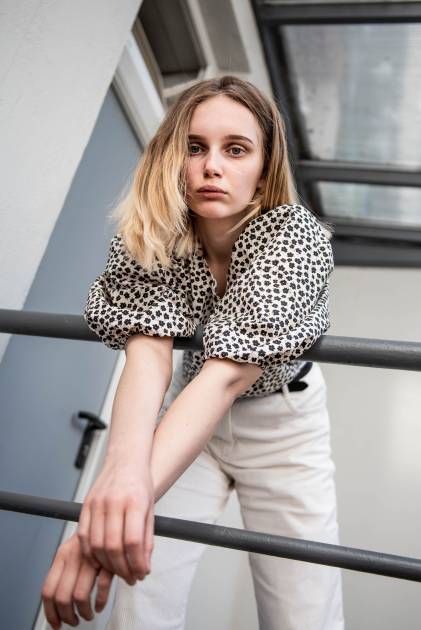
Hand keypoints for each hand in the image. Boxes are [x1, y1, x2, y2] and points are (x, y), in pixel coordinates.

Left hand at [41, 532, 113, 628]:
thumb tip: (53, 602)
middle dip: (67, 616)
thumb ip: (62, 572)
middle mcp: (74, 557)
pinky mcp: (108, 560)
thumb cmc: (90, 539)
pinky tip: (100, 605)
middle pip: (63, 597)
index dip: (50, 612)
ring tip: (88, 614)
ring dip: (84, 612)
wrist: (111, 517)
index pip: (48, 590)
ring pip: (80, 596)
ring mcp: (91, 558)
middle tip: (73, 621)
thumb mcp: (72, 551)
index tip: (55, 623)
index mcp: (62, 555)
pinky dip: (101, 601)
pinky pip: (102, 587)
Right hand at [77, 458, 154, 584]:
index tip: (142, 573)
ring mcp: (97, 503)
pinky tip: (101, 560)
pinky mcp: (85, 505)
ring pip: (96, 544)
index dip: (137, 563)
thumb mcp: (150, 508)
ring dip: (106, 564)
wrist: (125, 459)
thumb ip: (146, 537)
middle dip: (122, 568)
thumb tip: (144, 565)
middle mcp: (113, 502)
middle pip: (112, 545)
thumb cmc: (140, 484)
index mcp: (134, 501)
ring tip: (117, 571)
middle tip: (130, 577)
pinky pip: (83, 536)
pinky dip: (91, 554)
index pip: (133, 541)